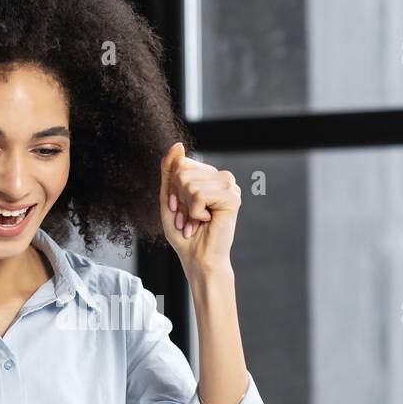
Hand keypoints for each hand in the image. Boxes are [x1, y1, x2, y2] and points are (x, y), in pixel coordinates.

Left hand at [157, 142, 241, 278]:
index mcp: (207, 175)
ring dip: (187, 208)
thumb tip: (178, 145)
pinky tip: (207, 221)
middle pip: (183, 172)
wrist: (197, 258)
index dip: (173, 189)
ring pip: (190, 183)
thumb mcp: (169, 198)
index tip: (179, 208)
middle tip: (189, 218)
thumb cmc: (184, 233)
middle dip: (179, 200)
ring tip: (197, 221)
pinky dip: (195, 213)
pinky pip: (200, 195)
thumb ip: (170, 171)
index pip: (180, 164)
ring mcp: (229, 185)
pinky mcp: (233, 197)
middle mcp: (220, 177)